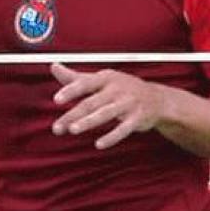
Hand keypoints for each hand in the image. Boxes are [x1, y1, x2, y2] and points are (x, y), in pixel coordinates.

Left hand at [49, 62, 172, 148]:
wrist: (156, 98)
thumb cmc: (122, 88)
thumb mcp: (100, 80)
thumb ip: (75, 77)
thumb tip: (54, 66)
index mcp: (106, 78)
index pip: (85, 83)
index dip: (70, 91)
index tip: (56, 100)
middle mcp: (117, 89)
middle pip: (92, 102)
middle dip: (74, 115)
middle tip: (58, 127)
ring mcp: (128, 103)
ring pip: (106, 114)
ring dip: (89, 122)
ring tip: (73, 130)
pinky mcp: (137, 118)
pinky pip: (124, 129)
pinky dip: (111, 137)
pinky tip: (99, 144)